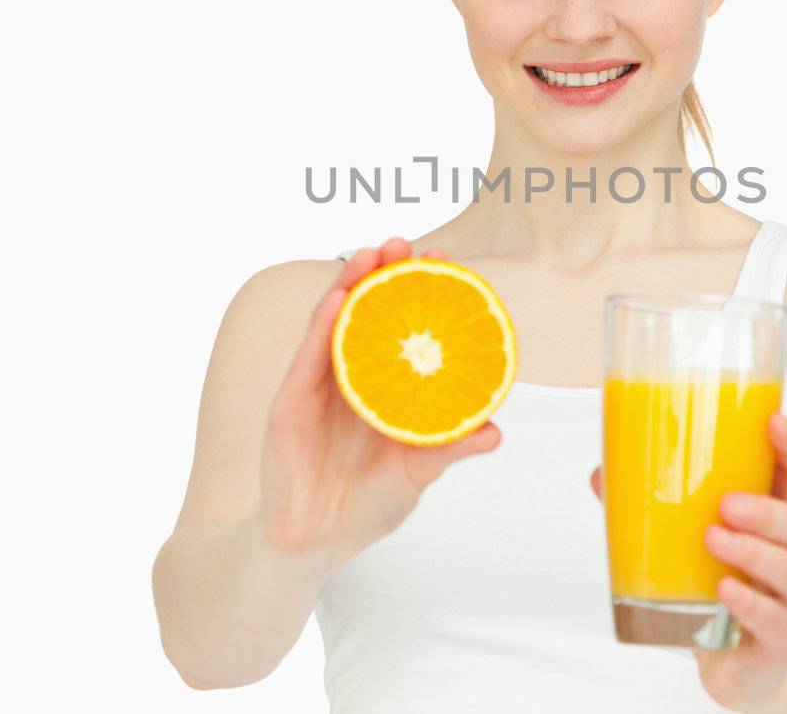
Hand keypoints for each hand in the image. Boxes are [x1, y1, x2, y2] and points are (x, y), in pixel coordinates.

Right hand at [260, 237, 501, 570]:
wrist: (314, 541)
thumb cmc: (367, 504)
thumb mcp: (417, 473)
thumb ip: (450, 449)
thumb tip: (496, 432)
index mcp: (386, 386)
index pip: (406, 328)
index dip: (424, 293)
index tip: (448, 262)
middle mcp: (353, 375)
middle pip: (370, 312)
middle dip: (387, 274)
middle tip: (407, 244)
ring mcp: (319, 384)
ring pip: (336, 322)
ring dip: (351, 283)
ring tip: (372, 253)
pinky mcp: (290, 401)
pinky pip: (307, 356)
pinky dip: (321, 325)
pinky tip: (336, 299)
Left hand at [588, 411, 786, 713]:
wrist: (734, 664)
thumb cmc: (720, 588)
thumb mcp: (690, 544)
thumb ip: (652, 509)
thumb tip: (601, 474)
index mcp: (780, 523)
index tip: (772, 420)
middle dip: (763, 511)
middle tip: (725, 503)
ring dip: (751, 551)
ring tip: (713, 538)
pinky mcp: (783, 640)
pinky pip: (775, 620)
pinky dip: (750, 604)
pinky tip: (724, 591)